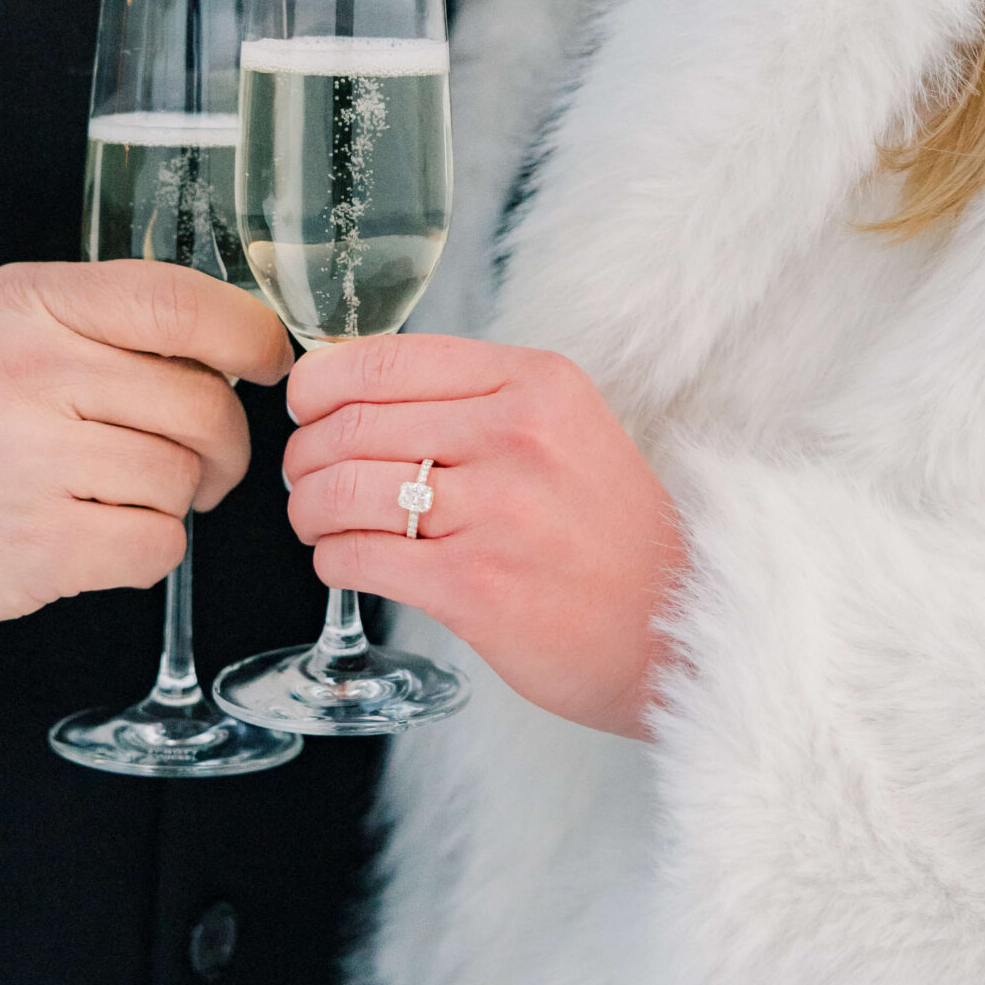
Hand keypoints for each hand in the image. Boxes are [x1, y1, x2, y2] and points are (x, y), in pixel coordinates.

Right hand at [0, 260, 292, 638]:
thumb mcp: (0, 321)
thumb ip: (102, 318)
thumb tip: (226, 345)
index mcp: (33, 304)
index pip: (180, 304)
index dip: (250, 335)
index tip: (266, 361)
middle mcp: (35, 375)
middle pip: (202, 406)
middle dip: (225, 441)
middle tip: (207, 457)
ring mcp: (35, 465)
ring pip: (184, 479)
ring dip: (180, 495)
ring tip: (129, 491)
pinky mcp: (39, 551)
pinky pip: (157, 547)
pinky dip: (151, 547)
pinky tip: (107, 532)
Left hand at [283, 334, 685, 737]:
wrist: (679, 626)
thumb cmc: (607, 530)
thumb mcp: (564, 427)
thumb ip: (476, 400)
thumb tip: (354, 388)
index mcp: (535, 382)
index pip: (385, 357)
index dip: (320, 383)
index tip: (306, 406)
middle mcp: (515, 435)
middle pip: (351, 424)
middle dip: (306, 453)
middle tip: (305, 475)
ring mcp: (494, 511)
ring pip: (341, 489)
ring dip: (309, 509)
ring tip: (317, 521)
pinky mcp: (472, 586)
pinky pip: (356, 556)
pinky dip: (331, 559)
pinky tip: (343, 561)